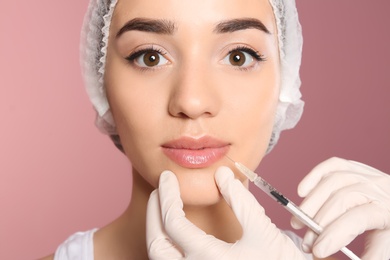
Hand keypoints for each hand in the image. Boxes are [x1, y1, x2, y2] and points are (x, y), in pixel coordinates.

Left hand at [146, 166, 307, 259]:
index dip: (166, 195)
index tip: (166, 177)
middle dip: (153, 214)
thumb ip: (240, 200)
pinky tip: (177, 232)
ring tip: (163, 208)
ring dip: (157, 231)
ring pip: (160, 258)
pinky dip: (168, 246)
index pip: (172, 222)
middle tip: (159, 192)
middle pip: (156, 245)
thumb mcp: (263, 231)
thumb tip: (222, 173)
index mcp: (208, 258)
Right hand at [291, 157, 389, 259]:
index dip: (333, 234)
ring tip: (298, 222)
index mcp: (389, 210)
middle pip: (341, 199)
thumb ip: (364, 258)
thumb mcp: (383, 252)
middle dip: (318, 222)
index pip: (356, 218)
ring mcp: (367, 174)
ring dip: (310, 203)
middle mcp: (379, 187)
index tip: (317, 250)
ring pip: (332, 181)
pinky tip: (302, 192)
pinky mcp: (355, 167)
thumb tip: (324, 259)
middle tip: (306, 242)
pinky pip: (332, 165)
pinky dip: (314, 176)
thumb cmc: (389, 234)